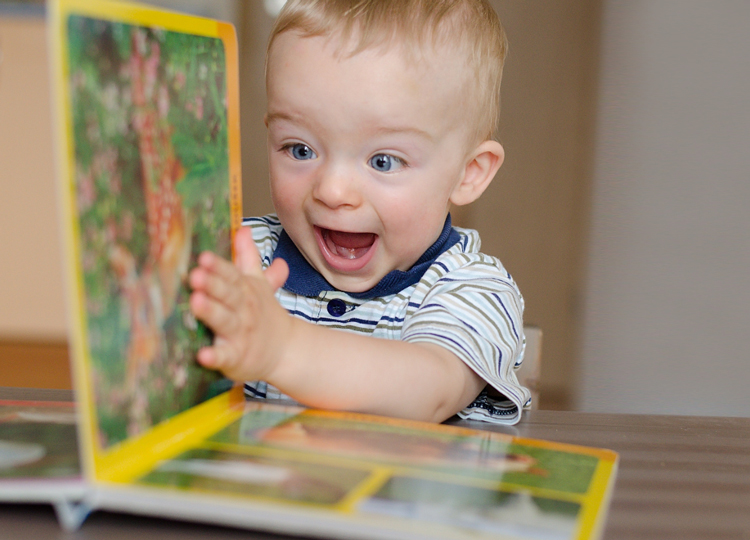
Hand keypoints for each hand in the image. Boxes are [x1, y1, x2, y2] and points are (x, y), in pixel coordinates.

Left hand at [189, 227, 289, 381]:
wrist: (286, 350)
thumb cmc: (264, 314)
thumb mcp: (258, 284)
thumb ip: (249, 257)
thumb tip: (243, 228)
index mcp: (246, 290)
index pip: (232, 275)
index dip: (218, 267)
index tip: (203, 257)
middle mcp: (244, 310)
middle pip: (228, 295)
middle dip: (213, 284)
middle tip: (195, 275)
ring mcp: (240, 334)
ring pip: (225, 321)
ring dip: (211, 312)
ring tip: (195, 302)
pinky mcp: (236, 358)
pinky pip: (225, 357)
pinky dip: (215, 357)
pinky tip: (202, 355)